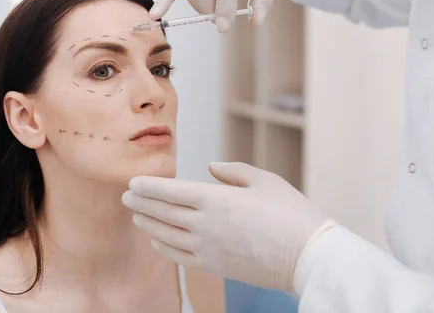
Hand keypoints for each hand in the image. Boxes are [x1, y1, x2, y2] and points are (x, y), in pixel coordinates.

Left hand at [121, 162, 335, 291]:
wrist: (307, 256)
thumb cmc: (290, 212)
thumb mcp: (264, 180)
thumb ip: (233, 171)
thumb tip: (211, 168)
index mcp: (215, 198)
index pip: (171, 191)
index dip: (148, 186)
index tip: (132, 182)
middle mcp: (205, 224)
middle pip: (163, 211)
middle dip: (141, 202)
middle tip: (125, 196)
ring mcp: (207, 248)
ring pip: (166, 234)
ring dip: (148, 223)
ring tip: (136, 215)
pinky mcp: (214, 266)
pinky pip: (179, 256)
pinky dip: (164, 246)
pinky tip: (156, 239)